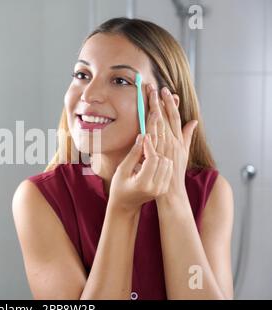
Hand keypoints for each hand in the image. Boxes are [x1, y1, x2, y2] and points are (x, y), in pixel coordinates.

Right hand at [108, 133, 173, 214]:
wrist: (125, 205)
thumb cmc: (119, 187)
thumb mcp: (122, 170)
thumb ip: (133, 154)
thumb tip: (142, 137)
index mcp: (143, 184)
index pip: (153, 159)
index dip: (149, 146)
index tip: (144, 137)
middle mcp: (155, 187)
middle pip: (163, 160)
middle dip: (154, 151)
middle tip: (143, 148)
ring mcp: (161, 189)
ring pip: (168, 163)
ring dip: (158, 156)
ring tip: (146, 158)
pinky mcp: (164, 188)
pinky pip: (168, 169)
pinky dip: (161, 163)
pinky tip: (150, 164)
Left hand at [145, 85, 198, 200]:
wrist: (172, 191)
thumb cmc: (175, 172)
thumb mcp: (184, 152)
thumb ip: (187, 136)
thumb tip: (193, 121)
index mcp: (178, 140)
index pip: (174, 117)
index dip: (170, 103)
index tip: (166, 91)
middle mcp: (173, 142)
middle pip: (166, 118)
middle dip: (160, 102)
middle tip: (155, 87)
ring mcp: (165, 149)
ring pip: (159, 125)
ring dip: (153, 109)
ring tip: (149, 96)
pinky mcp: (158, 156)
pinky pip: (153, 139)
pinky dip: (151, 129)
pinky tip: (147, 117)